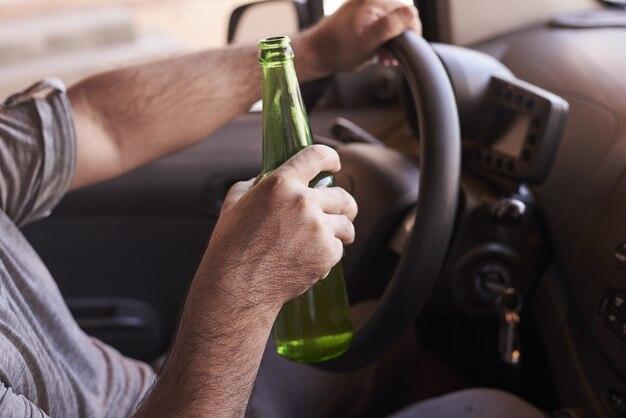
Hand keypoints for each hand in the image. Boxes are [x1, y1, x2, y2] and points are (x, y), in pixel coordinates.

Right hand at [198, 145, 357, 309]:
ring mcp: (318, 228)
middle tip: (340, 211)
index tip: (334, 164)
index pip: (316, 156)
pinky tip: (311, 259)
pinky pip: (338, 248)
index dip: (330, 158)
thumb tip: (265, 179)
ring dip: (341, 230)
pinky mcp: (326, 253)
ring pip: (346, 224)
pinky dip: (328, 254)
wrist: (238, 285)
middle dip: (344, 204)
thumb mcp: (234, 203)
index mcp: (280, 183)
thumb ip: (254, 184)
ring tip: (328, 239)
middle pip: (343, 196)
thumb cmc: (231, 245)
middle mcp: (303, 202)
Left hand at [296, 0, 421, 78]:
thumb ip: (390, 26)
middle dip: (400, 39)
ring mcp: (365, 5)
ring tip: (383, 58)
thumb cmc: (339, 50)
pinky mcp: (360, 14)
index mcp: (374, 1)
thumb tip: (412, 12)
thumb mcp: (368, 42)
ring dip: (391, 41)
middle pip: (400, 17)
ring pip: (391, 22)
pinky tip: (377, 52)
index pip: (408, 13)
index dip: (411, 34)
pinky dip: (381, 38)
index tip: (404, 52)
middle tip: (390, 59)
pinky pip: (380, 24)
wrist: (316, 53)